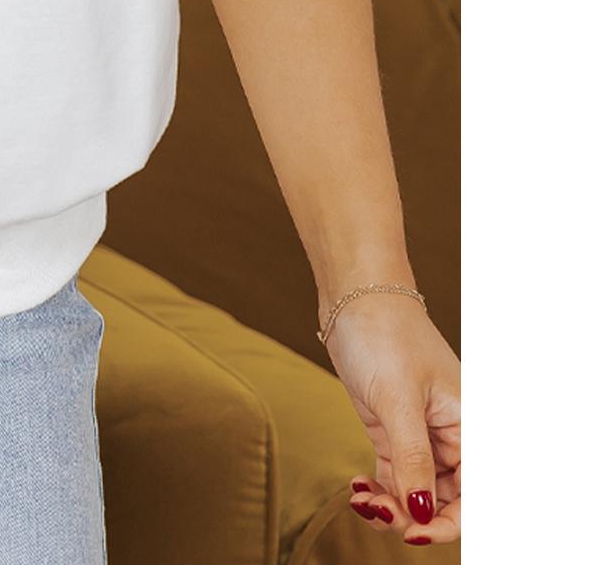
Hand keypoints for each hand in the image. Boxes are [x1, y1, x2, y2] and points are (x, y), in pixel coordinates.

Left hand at [322, 292, 460, 541]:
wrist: (354, 295)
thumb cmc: (385, 334)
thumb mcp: (398, 399)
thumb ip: (412, 458)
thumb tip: (423, 512)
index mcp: (467, 427)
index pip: (472, 493)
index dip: (449, 522)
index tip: (416, 532)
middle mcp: (449, 435)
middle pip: (443, 498)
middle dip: (412, 515)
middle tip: (376, 510)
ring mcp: (419, 433)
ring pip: (415, 491)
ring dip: (391, 505)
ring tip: (362, 499)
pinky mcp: (392, 428)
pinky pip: (394, 476)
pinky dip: (379, 489)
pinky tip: (358, 489)